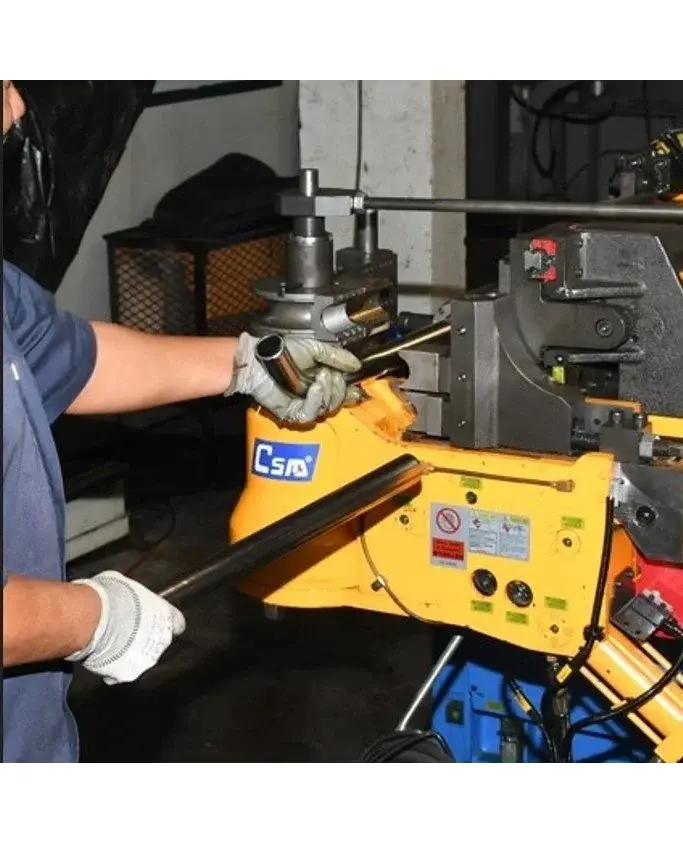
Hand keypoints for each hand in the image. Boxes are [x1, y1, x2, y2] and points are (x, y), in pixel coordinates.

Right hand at [65, 571, 185, 684]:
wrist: (93, 619)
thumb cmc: (111, 596)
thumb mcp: (125, 585)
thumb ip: (133, 596)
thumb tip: (123, 593)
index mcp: (166, 615)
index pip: (177, 623)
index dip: (165, 622)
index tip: (155, 621)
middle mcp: (162, 639)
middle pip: (158, 642)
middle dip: (145, 638)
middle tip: (125, 631)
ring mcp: (147, 659)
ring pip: (140, 659)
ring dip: (129, 653)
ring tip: (110, 643)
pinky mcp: (129, 673)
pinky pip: (121, 672)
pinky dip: (112, 668)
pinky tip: (102, 657)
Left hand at [227, 332, 361, 423]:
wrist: (261, 359)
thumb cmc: (284, 352)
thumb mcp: (315, 349)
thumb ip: (337, 357)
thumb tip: (356, 365)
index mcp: (322, 380)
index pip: (343, 392)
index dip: (349, 391)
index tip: (355, 386)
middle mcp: (315, 395)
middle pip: (337, 402)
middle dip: (338, 387)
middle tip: (329, 373)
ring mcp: (304, 405)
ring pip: (327, 408)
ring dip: (327, 391)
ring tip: (319, 376)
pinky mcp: (293, 413)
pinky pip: (311, 414)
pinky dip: (316, 400)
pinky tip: (315, 387)